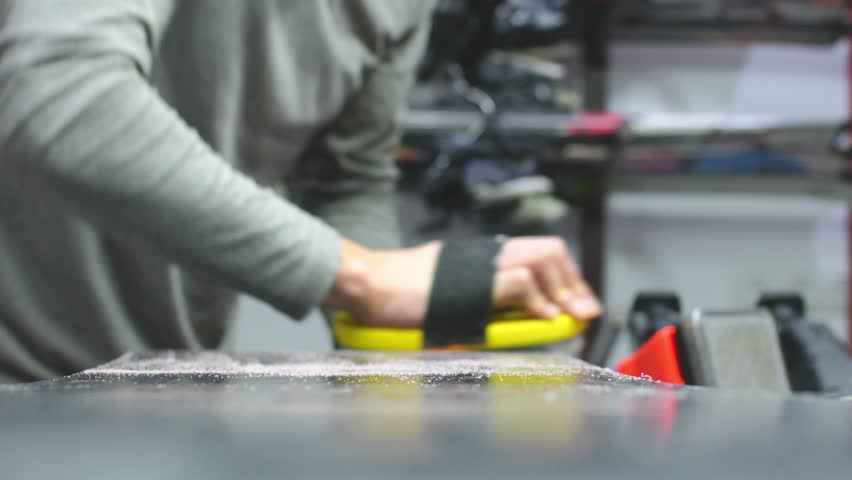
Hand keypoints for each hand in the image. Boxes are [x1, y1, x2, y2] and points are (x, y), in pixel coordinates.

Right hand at [323, 236, 602, 327]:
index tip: (578, 302)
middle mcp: (486, 253)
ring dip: (563, 289)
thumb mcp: (451, 293)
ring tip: (570, 314)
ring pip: (541, 259)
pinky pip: (518, 282)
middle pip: (549, 250)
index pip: (540, 253)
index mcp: (483, 256)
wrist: (369, 283)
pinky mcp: (473, 281)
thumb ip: (484, 298)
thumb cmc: (400, 292)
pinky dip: (539, 300)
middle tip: (584, 310)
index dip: (567, 277)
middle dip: (574, 282)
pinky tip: (546, 318)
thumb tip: (518, 313)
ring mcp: (480, 264)